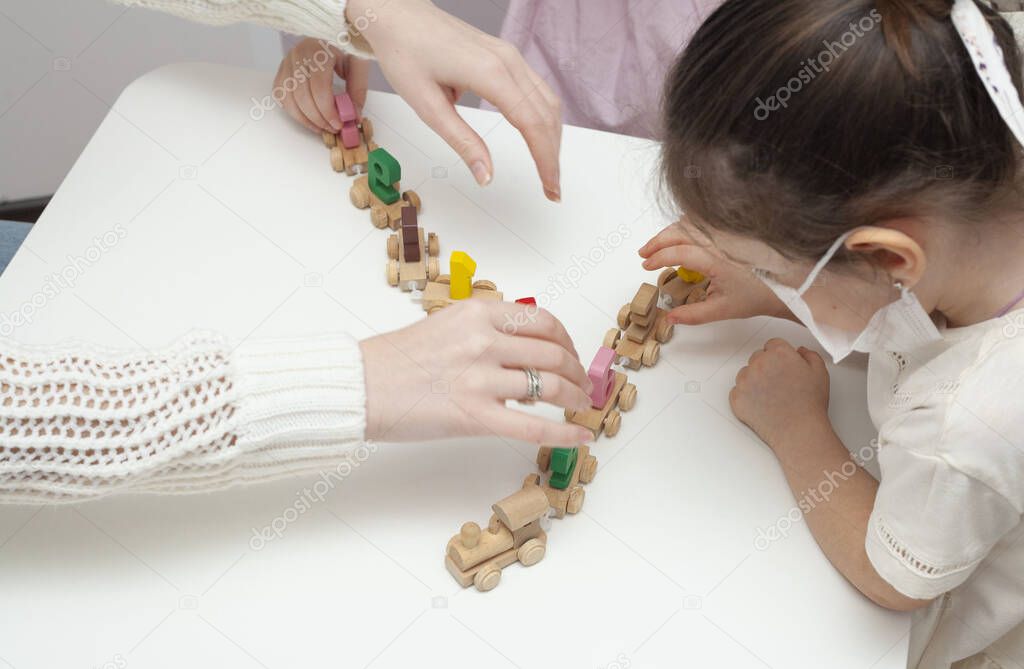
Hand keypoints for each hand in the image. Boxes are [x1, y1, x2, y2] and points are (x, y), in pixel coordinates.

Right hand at [274, 37, 369, 132]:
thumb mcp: (358, 62)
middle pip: (302, 97)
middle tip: (333, 128)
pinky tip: (309, 118)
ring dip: (305, 119)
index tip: (339, 123)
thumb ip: (357, 88)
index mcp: (317, 49)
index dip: (328, 110)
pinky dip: (294, 112)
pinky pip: (281, 97)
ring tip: (322, 127)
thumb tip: (353, 115)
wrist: (332, 30)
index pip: (318, 88)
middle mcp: (297, 54)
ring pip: (288, 100)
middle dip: (318, 119)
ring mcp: (286, 62)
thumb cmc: (345, 44)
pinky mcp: (282, 70)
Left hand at [347, 0, 561, 200]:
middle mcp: (507, 60)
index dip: (545, 160)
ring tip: (548, 168)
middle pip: (547, 114)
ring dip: (553, 137)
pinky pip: (538, 89)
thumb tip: (486, 175)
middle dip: (553, 155)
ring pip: (548, 101)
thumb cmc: (405, 52)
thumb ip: (462, 142)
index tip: (550, 188)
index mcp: (490, 72)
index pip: (532, 124)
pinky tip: (539, 137)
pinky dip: (544, 118)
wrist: (397, 14)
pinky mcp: (505, 55)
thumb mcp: (427, 106)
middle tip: (552, 189)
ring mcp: (509, 55)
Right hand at [359, 300, 593, 444]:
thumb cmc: (397, 359)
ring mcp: (480, 379)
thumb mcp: (446, 324)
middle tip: (582, 385)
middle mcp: (483, 342)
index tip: (571, 354)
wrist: (361, 386)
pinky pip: (532, 428)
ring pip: (549, 388)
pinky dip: (564, 432)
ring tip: (581, 407)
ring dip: (574, 399)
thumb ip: (486, 329)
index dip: (567, 341)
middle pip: (553, 354)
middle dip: (577, 372)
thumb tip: (526, 348)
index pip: (543, 322)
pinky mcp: (474, 417)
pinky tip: (580, 436)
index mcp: (479, 314)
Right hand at [639, 221, 792, 324]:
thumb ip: (692, 315)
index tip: (646, 266)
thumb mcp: (722, 310)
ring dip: (669, 232)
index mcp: (716, 259)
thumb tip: (668, 318)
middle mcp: (719, 241)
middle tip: (644, 254)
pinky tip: (679, 238)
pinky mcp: (730, 231)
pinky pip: (702, 222)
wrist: (786, 285)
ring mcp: (725, 233)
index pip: (678, 252)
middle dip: (657, 241)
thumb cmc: (757, 296)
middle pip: (679, 231)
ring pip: (689, 223)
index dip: (658, 258)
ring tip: (657, 247)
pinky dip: (685, 227)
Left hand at [729, 339, 829, 447]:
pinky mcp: (736, 398)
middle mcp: (759, 364)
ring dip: (754, 380)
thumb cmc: (809, 404)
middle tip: (778, 383)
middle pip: (757, 357)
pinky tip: (760, 404)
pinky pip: (737, 391)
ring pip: (745, 373)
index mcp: (778, 353)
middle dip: (766, 366)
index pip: (772, 344)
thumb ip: (809, 355)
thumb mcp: (820, 372)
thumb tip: (800, 351)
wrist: (798, 430)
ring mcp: (745, 381)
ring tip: (770, 396)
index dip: (779, 356)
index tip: (783, 366)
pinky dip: (746, 397)